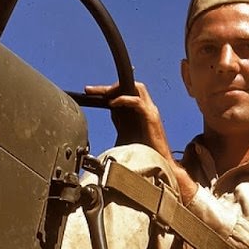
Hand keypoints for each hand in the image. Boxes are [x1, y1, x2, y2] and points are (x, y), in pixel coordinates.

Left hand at [85, 81, 196, 203]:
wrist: (159, 163)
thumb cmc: (144, 151)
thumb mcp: (126, 132)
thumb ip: (119, 120)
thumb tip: (108, 108)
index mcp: (141, 110)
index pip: (126, 90)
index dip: (108, 89)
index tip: (90, 91)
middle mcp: (148, 107)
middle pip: (131, 85)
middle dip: (111, 86)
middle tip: (92, 90)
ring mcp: (151, 111)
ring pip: (137, 88)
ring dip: (117, 88)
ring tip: (103, 95)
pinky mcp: (152, 118)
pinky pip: (137, 101)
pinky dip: (123, 99)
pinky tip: (112, 104)